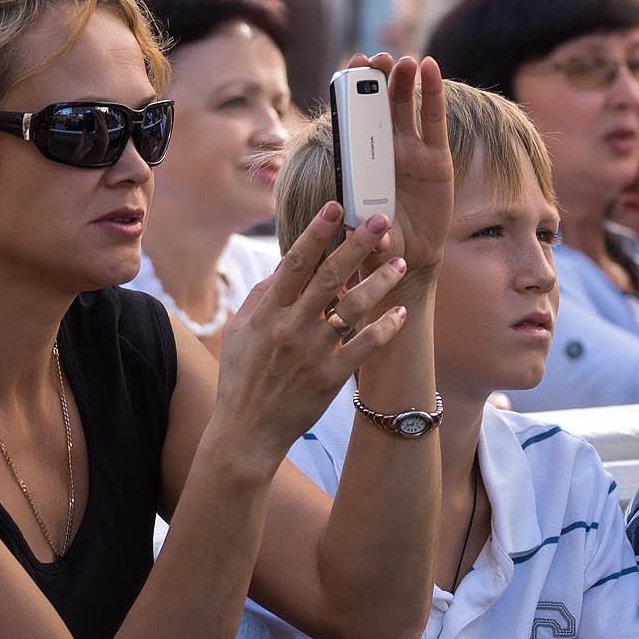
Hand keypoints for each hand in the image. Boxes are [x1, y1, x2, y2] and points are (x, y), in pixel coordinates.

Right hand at [213, 203, 409, 461]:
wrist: (247, 431)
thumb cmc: (240, 378)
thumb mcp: (239, 333)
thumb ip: (261, 297)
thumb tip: (283, 267)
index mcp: (267, 313)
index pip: (293, 263)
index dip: (315, 233)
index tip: (334, 207)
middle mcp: (292, 328)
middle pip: (329, 277)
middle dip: (356, 245)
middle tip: (381, 220)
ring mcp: (313, 353)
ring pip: (352, 308)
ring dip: (379, 282)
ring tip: (400, 262)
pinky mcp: (330, 377)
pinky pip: (364, 347)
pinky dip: (384, 328)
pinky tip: (400, 311)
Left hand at [343, 53, 452, 283]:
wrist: (411, 255)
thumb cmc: (382, 241)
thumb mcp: (371, 238)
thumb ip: (370, 234)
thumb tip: (368, 232)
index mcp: (360, 161)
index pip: (352, 119)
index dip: (351, 93)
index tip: (348, 67)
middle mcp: (384, 150)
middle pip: (379, 105)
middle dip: (377, 80)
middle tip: (376, 59)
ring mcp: (411, 151)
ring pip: (406, 107)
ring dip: (404, 81)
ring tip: (404, 61)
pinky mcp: (436, 158)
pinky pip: (434, 121)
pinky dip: (433, 93)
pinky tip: (431, 67)